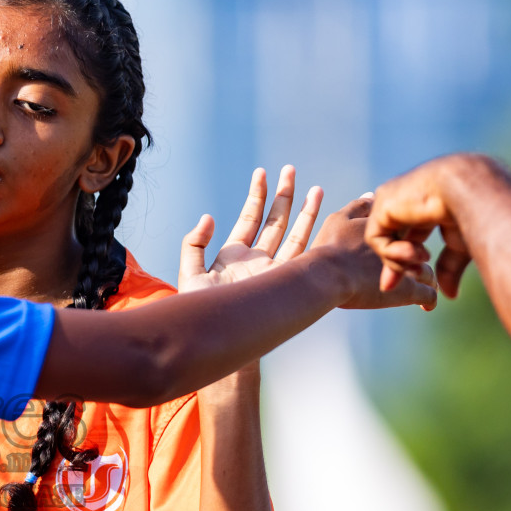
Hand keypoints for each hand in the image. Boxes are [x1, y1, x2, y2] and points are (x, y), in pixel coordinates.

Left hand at [180, 165, 321, 392]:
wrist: (218, 341)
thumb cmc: (200, 314)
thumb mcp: (189, 275)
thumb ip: (193, 244)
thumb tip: (208, 217)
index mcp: (234, 256)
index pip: (249, 218)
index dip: (256, 195)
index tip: (262, 173)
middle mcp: (256, 260)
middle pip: (274, 221)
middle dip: (283, 195)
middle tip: (290, 169)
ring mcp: (272, 270)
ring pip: (293, 234)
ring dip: (303, 210)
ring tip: (313, 187)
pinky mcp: (283, 281)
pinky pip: (302, 254)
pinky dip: (312, 233)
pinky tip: (321, 215)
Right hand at [312, 194, 438, 309]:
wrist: (327, 274)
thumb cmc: (329, 248)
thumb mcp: (338, 219)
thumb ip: (358, 206)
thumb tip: (371, 195)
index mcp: (391, 227)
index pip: (407, 230)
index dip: (403, 239)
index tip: (398, 246)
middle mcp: (404, 245)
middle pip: (418, 250)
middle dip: (415, 258)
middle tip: (408, 267)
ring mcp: (408, 268)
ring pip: (427, 272)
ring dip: (424, 278)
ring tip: (417, 286)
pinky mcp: (408, 291)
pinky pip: (428, 296)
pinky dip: (429, 301)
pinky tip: (426, 307)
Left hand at [365, 156, 474, 298]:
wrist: (471, 189)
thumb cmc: (474, 212)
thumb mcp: (460, 243)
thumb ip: (449, 267)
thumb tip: (448, 295)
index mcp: (425, 203)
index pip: (409, 234)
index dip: (408, 258)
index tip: (416, 277)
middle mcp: (405, 198)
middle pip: (391, 237)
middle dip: (395, 263)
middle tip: (400, 282)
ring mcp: (391, 199)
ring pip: (383, 240)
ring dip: (398, 259)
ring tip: (422, 260)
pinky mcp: (382, 205)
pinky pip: (375, 239)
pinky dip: (390, 254)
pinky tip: (413, 254)